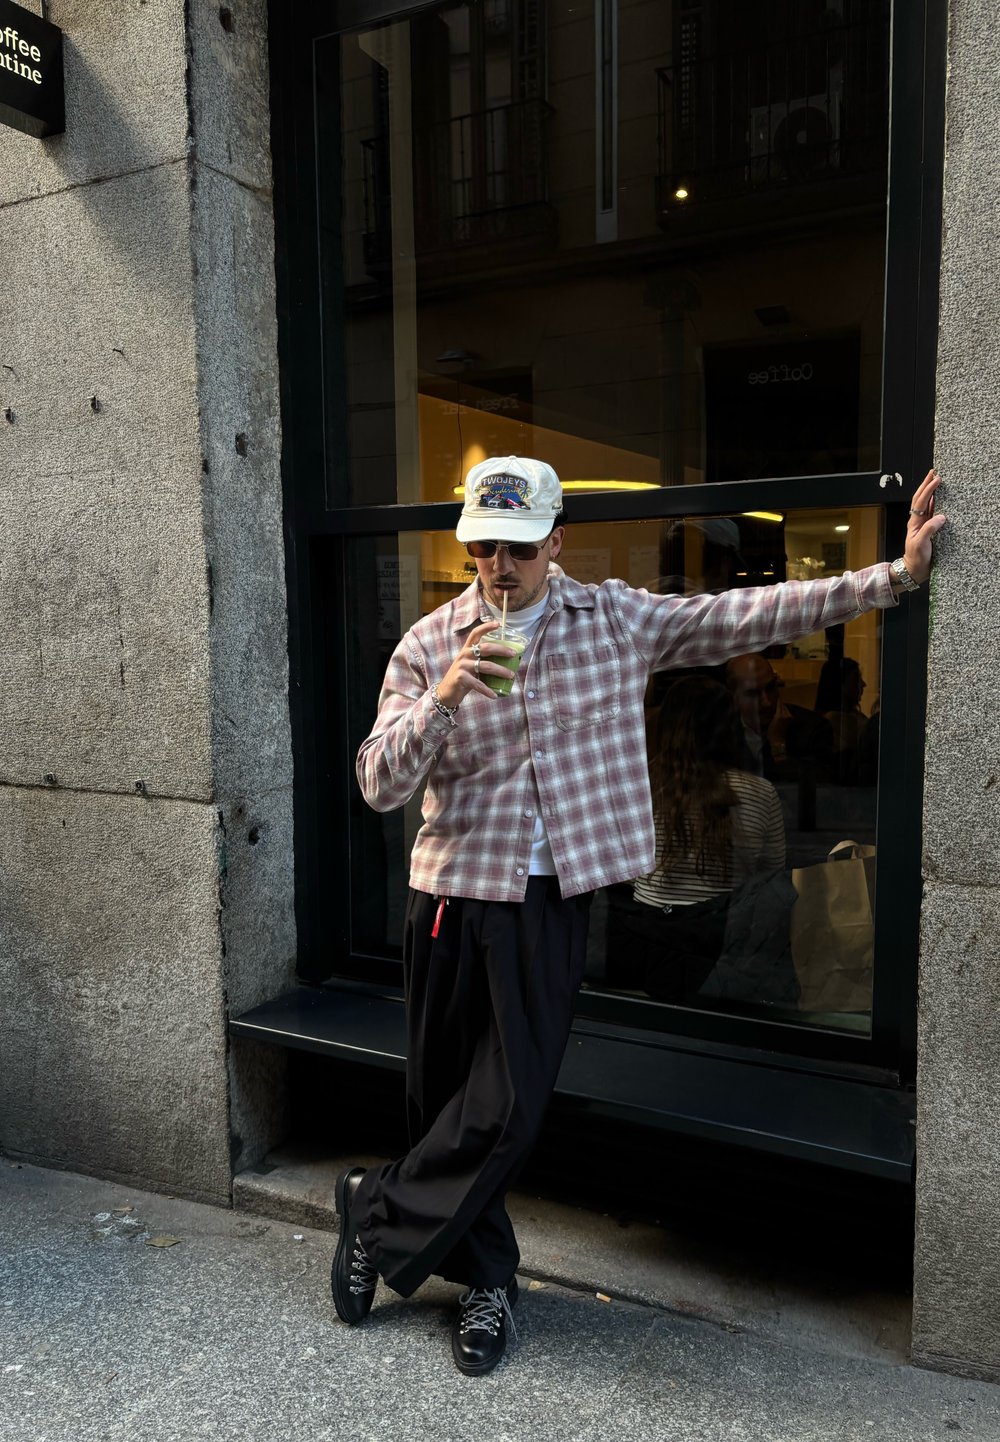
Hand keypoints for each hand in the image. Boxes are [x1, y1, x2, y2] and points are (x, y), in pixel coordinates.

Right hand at [435, 620, 517, 707]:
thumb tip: (506, 662)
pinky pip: (478, 683)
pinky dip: (487, 690)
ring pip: (486, 666)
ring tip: (511, 676)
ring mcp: (462, 666)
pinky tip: (494, 695)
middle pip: (485, 648)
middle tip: (513, 654)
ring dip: (500, 671)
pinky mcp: (461, 678)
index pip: (475, 633)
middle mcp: (464, 655)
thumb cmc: (463, 677)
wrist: (446, 692)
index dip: (486, 627)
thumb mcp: (471, 665)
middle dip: (502, 650)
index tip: (498, 624)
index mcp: (467, 649)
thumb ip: (483, 661)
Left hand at [902, 469, 947, 584]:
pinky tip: (939, 498)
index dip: (928, 490)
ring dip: (930, 491)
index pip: (921, 502)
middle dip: (926, 485)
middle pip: (921, 499)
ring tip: (936, 480)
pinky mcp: (928, 529)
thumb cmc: (915, 558)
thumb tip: (940, 517)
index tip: (936, 480)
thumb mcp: (920, 544)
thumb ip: (929, 530)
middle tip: (933, 472)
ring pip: (926, 503)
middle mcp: (918, 521)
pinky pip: (932, 512)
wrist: (914, 570)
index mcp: (914, 522)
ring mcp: (923, 524)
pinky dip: (935, 502)